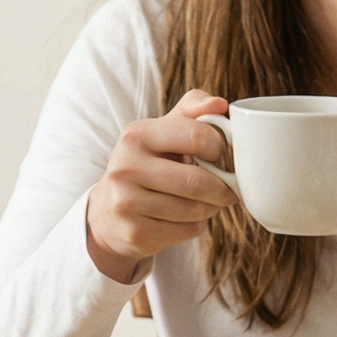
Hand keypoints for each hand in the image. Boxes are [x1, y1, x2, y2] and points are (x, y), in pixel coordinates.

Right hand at [84, 90, 238, 284]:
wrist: (108, 212)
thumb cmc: (147, 164)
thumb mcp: (162, 131)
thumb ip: (192, 110)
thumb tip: (219, 104)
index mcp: (136, 135)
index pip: (198, 136)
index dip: (221, 148)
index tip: (221, 156)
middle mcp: (125, 167)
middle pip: (198, 180)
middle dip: (223, 188)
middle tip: (228, 189)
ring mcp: (126, 202)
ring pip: (195, 209)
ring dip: (211, 208)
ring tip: (205, 202)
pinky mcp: (135, 232)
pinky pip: (187, 230)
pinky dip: (196, 226)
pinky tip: (184, 218)